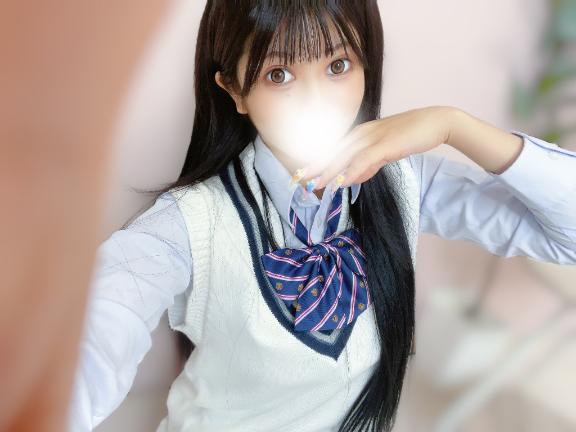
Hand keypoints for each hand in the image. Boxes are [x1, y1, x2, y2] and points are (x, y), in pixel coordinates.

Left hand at [295, 105, 456, 189]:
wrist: (436, 122)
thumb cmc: (411, 135)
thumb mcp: (385, 151)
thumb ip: (368, 164)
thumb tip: (352, 178)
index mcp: (361, 133)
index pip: (333, 149)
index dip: (316, 161)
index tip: (302, 173)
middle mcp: (363, 133)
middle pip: (334, 152)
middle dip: (315, 167)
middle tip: (297, 180)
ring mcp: (374, 137)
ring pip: (345, 157)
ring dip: (329, 172)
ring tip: (314, 185)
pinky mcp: (387, 144)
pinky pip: (365, 159)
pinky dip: (353, 171)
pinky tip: (343, 181)